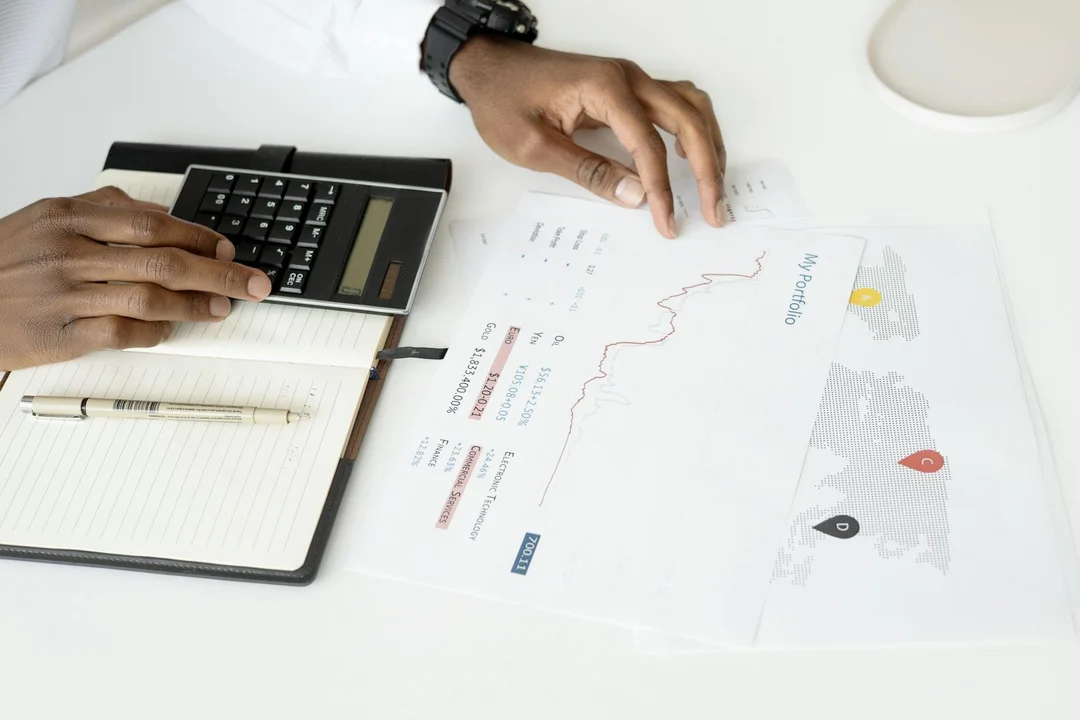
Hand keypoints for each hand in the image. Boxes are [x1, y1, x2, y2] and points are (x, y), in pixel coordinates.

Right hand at [0, 187, 271, 370]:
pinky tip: (171, 330)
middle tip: (254, 282)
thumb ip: (103, 209)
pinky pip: (124, 334)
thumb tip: (162, 213)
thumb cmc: (7, 261)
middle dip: (220, 272)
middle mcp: (69, 252)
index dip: (201, 237)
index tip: (230, 250)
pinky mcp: (62, 335)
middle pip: (163, 259)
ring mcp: (66, 295)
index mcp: (69, 216)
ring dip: (196, 304)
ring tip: (223, 307)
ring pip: (150, 297)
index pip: (154, 223)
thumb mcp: (47, 218)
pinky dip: (156, 333)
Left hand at [449, 36, 726, 237]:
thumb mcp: (536, 148)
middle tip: (714, 210)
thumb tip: (635, 197)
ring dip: (709, 145)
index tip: (667, 222)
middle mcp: (626, 77)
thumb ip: (588, 171)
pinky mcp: (626, 87)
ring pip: (691, 107)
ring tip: (714, 187)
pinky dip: (694, 129)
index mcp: (604, 89)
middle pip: (687, 121)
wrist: (488, 68)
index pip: (648, 145)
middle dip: (707, 169)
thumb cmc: (503, 101)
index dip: (662, 188)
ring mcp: (630, 79)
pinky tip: (693, 155)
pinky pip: (676, 103)